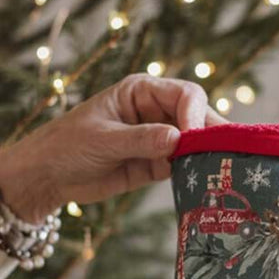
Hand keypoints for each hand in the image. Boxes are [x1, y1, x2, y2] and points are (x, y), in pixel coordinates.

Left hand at [0, 75, 225, 222]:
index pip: (184, 95)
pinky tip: (207, 186)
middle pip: (197, 118)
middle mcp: (156, 112)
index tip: (195, 137)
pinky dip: (195, 176)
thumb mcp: (102, 140)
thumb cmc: (67, 145)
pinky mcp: (156, 165)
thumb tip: (177, 139)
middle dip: (211, 136)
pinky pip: (183, 169)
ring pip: (194, 145)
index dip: (195, 114)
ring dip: (207, 158)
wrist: (47, 176)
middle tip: (230, 156)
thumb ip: (140, 140)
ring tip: (226, 174)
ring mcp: (159, 140)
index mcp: (142, 92)